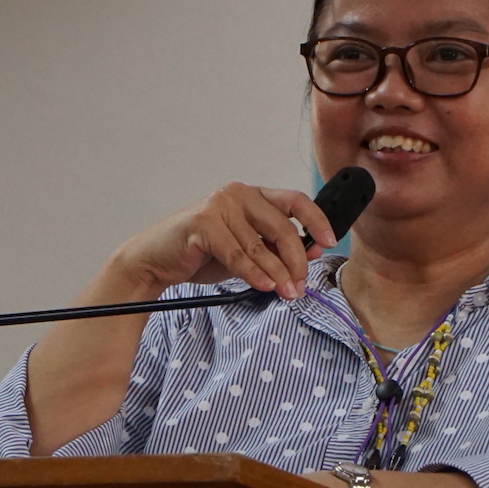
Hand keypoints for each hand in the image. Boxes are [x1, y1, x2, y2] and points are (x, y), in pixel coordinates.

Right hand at [111, 182, 335, 299]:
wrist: (158, 260)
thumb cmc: (202, 254)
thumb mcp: (246, 251)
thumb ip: (273, 250)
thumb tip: (311, 255)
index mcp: (252, 195)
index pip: (295, 201)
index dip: (316, 221)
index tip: (330, 242)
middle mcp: (238, 194)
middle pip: (282, 227)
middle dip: (296, 261)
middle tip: (300, 285)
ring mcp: (219, 206)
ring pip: (261, 245)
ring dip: (278, 274)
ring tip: (287, 293)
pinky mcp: (202, 223)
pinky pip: (238, 254)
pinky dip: (254, 273)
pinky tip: (265, 286)